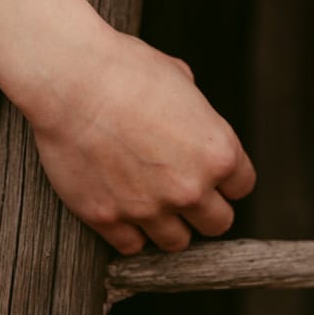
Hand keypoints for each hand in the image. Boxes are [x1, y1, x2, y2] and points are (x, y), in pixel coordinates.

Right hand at [21, 28, 255, 255]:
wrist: (71, 79)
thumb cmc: (125, 68)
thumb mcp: (179, 78)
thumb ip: (196, 112)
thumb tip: (192, 121)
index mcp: (217, 152)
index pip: (242, 186)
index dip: (226, 177)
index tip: (208, 171)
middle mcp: (189, 188)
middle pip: (217, 224)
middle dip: (203, 208)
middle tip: (182, 189)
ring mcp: (148, 208)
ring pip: (176, 243)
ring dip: (168, 225)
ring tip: (151, 201)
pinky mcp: (108, 218)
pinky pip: (131, 245)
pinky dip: (129, 231)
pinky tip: (122, 207)